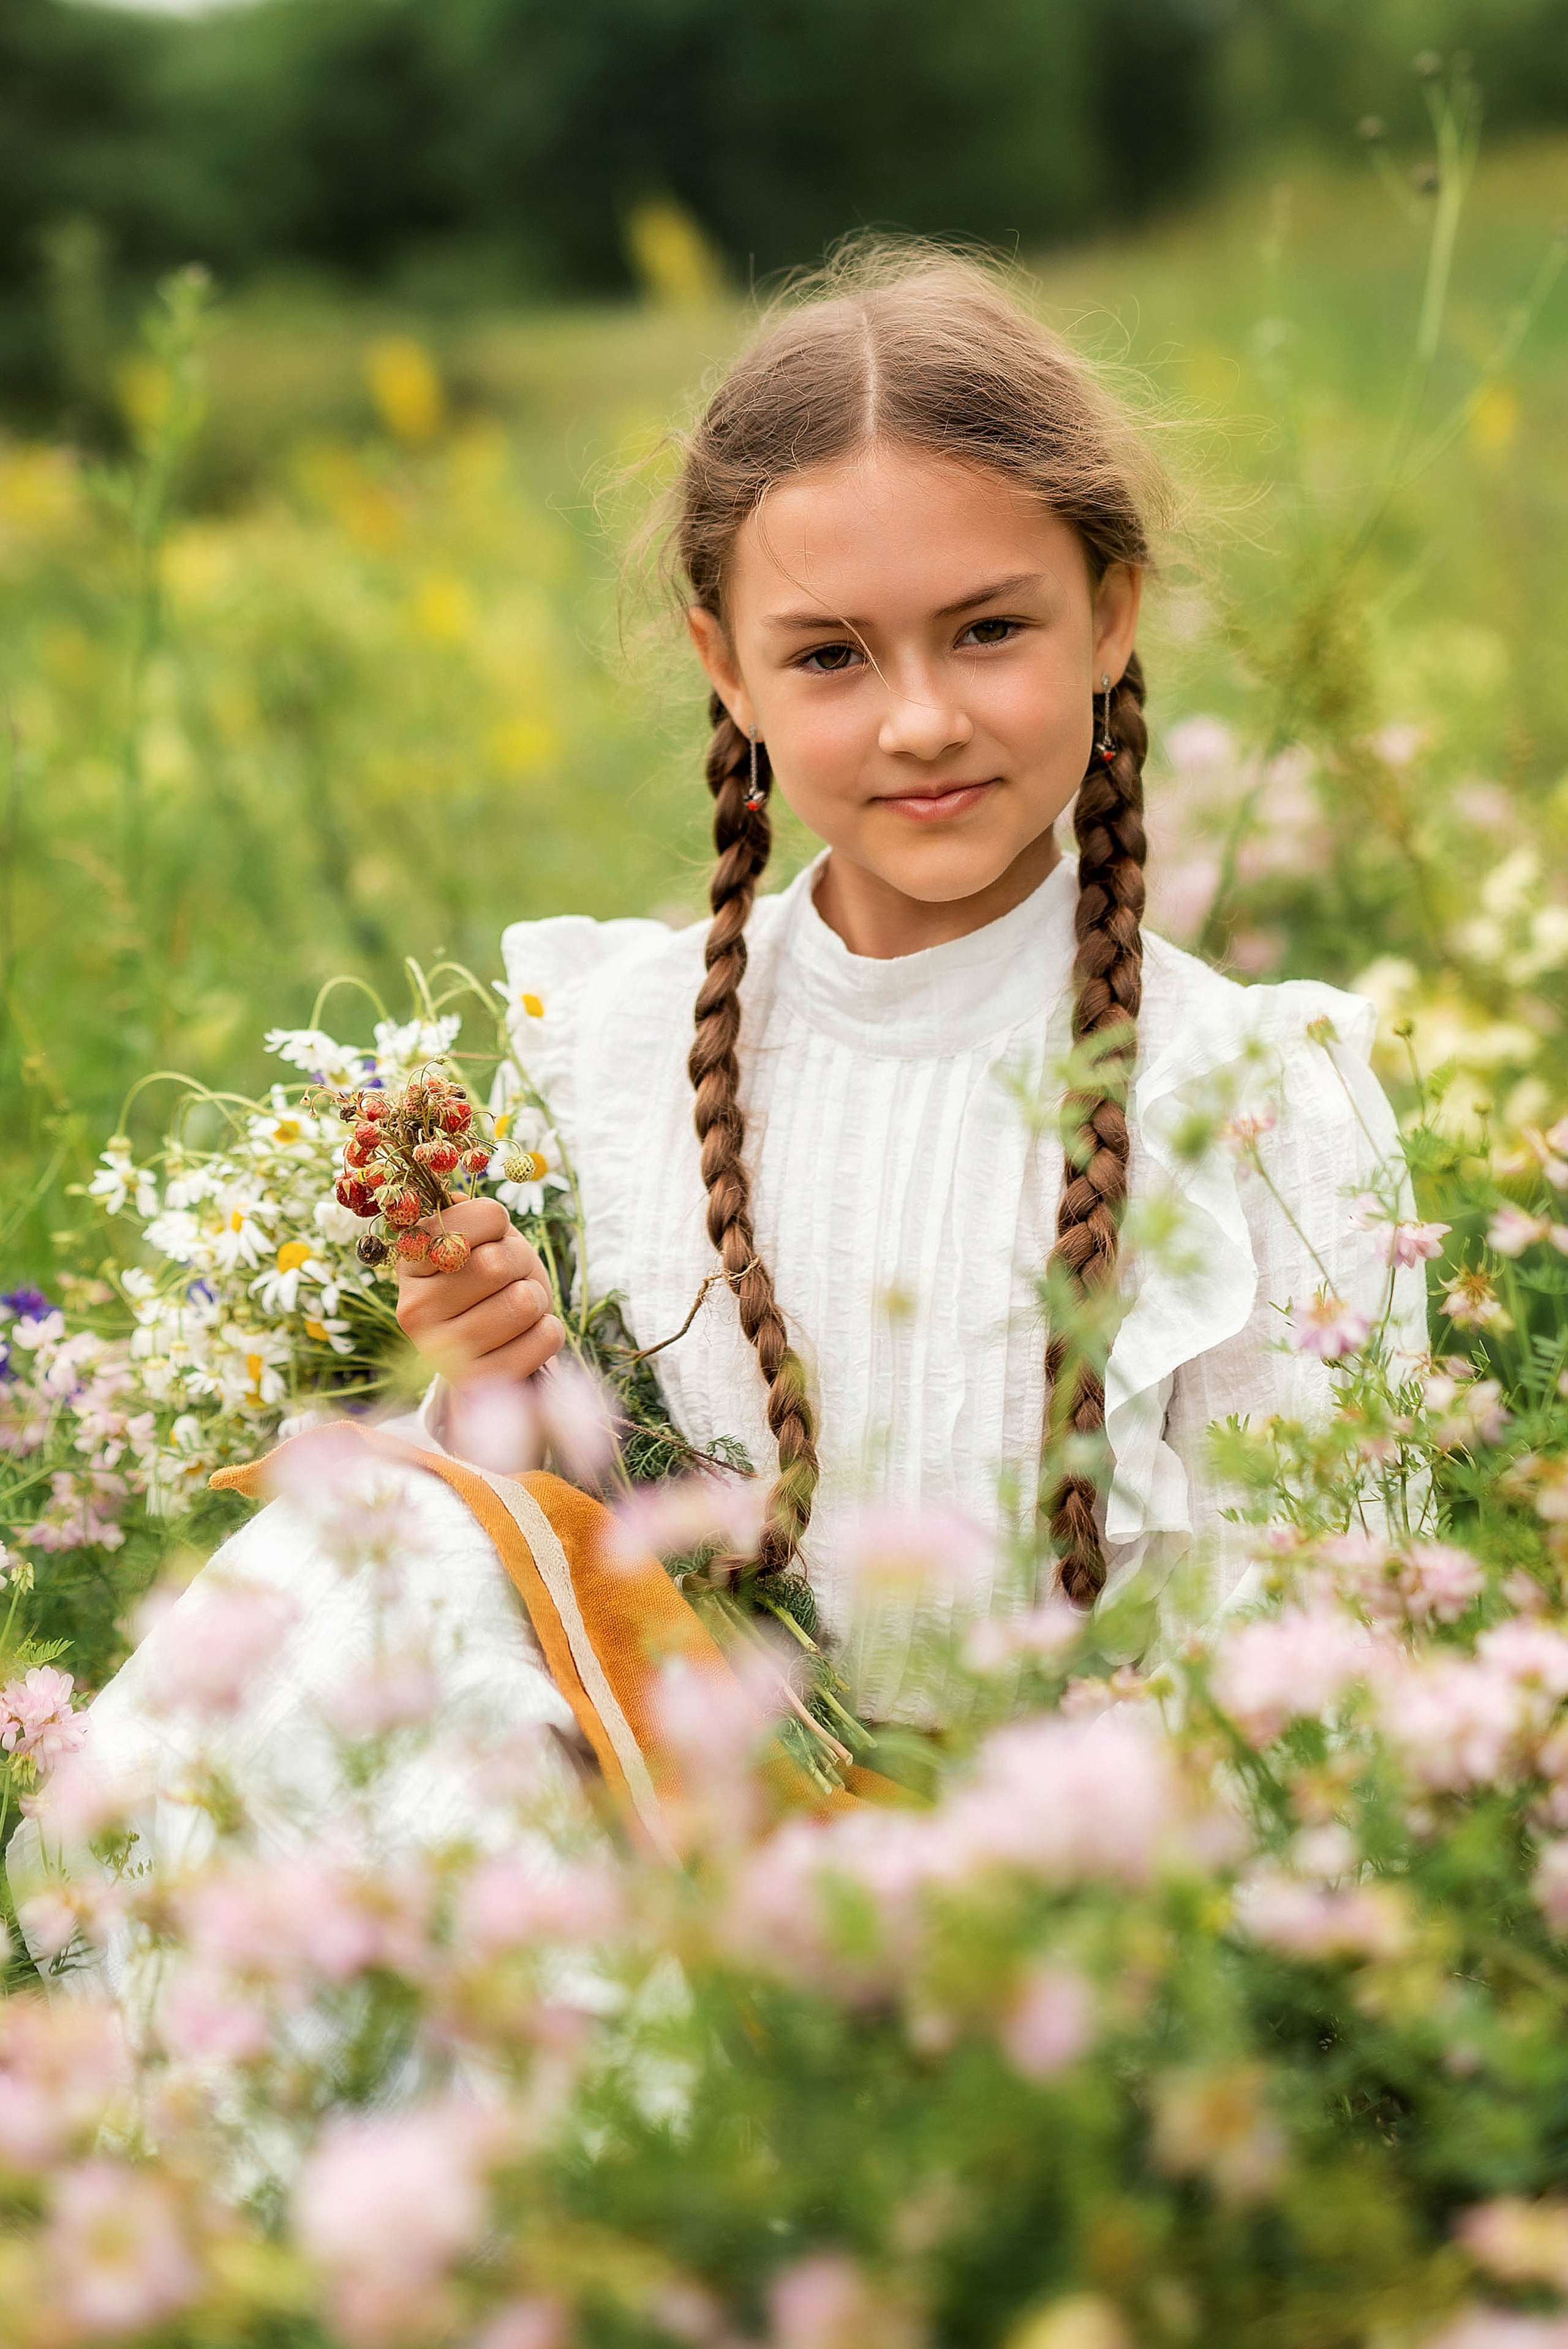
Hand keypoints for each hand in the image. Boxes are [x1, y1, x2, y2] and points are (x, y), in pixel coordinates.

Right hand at [394, 1197, 563, 1385]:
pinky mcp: (479, 1382)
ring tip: (516, 1307)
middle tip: (510, 1277)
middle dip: (521, 1263)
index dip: (499, 1223)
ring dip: (536, 1299)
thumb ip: (468, 1216)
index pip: (483, 1217)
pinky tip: (526, 1335)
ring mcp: (442, 1352)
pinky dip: (548, 1331)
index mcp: (411, 1261)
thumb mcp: (479, 1241)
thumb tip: (458, 1200)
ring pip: (523, 1302)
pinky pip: (545, 1338)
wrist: (494, 1346)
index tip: (489, 1239)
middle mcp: (414, 1308)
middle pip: (499, 1263)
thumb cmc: (489, 1281)